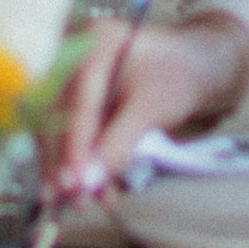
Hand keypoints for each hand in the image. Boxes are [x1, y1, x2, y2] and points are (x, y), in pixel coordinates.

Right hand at [44, 5, 248, 200]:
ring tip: (86, 204)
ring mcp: (69, 75)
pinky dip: (80, 164)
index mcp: (94, 43)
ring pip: (57, 131)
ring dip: (69, 170)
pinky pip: (67, 134)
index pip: (78, 105)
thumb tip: (86, 182)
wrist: (191, 67)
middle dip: (66, 165)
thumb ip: (118, 143)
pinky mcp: (73, 98)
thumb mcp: (152, 110)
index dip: (74, 148)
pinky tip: (92, 189)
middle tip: (75, 202)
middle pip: (57, 118)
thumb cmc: (177, 78)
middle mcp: (72, 55)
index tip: (73, 185)